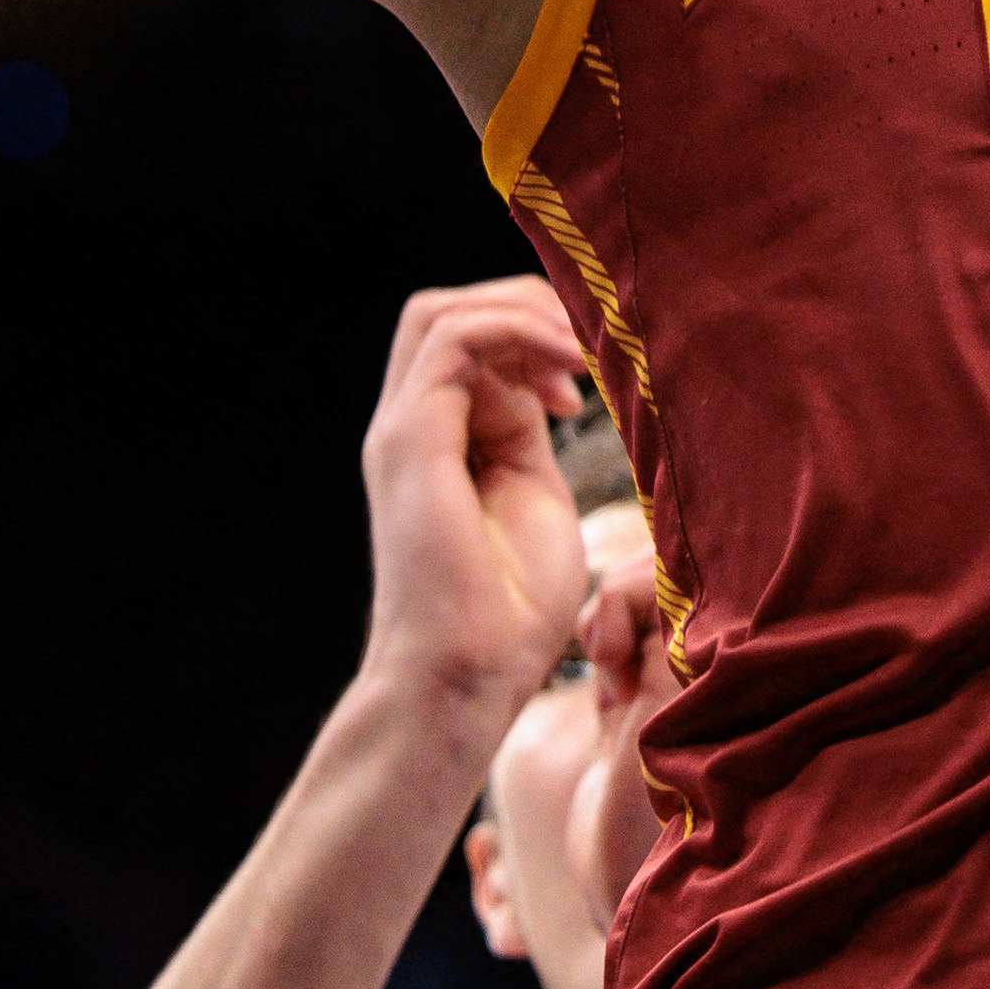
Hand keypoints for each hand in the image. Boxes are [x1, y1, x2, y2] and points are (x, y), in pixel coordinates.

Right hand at [353, 278, 597, 729]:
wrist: (464, 681)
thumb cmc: (508, 617)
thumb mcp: (533, 500)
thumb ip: (525, 438)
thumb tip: (544, 387)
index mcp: (436, 440)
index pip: (466, 341)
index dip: (531, 338)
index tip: (587, 388)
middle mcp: (408, 427)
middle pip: (445, 312)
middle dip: (522, 307)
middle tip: (587, 349)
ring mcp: (402, 431)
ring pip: (440, 313)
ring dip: (522, 313)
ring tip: (582, 350)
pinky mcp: (411, 440)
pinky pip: (454, 340)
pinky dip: (518, 334)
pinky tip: (569, 370)